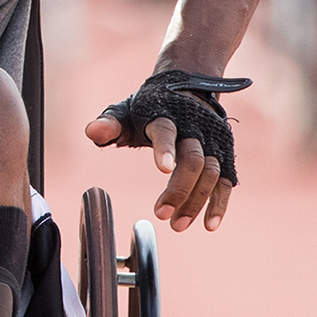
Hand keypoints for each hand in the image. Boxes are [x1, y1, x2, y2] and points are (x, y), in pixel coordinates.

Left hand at [84, 111, 231, 231]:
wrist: (187, 90)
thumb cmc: (148, 109)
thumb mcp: (126, 113)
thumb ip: (110, 124)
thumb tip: (91, 131)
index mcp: (166, 116)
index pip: (166, 131)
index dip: (165, 148)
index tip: (162, 169)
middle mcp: (194, 128)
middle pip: (193, 158)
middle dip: (179, 188)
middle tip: (160, 214)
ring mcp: (212, 142)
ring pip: (211, 172)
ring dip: (196, 201)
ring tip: (177, 225)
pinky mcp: (223, 155)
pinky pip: (225, 181)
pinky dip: (219, 203)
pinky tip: (209, 225)